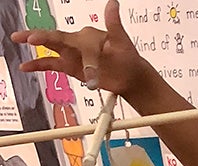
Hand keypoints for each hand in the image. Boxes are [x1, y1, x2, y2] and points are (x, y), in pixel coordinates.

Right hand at [12, 0, 142, 92]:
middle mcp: (77, 43)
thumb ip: (114, 24)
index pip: (68, 37)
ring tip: (18, 40)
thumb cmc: (128, 58)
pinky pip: (52, 64)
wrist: (131, 78)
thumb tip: (113, 4)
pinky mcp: (70, 66)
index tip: (40, 39)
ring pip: (50, 48)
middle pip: (54, 38)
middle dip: (38, 36)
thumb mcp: (122, 41)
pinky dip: (38, 64)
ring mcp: (72, 54)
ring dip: (34, 45)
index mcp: (87, 36)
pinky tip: (26, 66)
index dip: (54, 38)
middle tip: (24, 36)